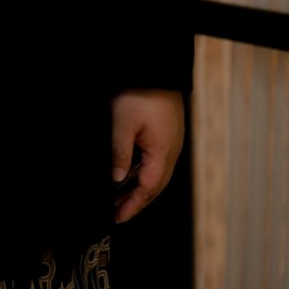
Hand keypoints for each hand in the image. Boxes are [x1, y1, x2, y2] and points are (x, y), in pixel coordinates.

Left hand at [111, 88, 184, 222]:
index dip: (133, 206)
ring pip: (156, 174)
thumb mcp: (123, 123)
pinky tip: (130, 172)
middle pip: (155, 186)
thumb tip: (117, 179)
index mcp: (163, 154)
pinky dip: (143, 172)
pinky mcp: (166, 134)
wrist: (157, 69)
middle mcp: (171, 152)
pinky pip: (156, 161)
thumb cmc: (143, 93)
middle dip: (136, 201)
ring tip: (120, 197)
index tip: (119, 218)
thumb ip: (120, 153)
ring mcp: (170, 143)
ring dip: (139, 187)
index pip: (148, 190)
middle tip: (118, 213)